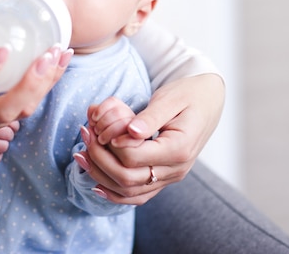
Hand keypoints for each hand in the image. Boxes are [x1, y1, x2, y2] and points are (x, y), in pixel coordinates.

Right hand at [0, 15, 72, 144]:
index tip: (4, 49)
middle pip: (7, 108)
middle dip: (30, 83)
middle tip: (48, 54)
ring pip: (24, 109)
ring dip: (46, 82)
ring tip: (59, 53)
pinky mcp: (9, 120)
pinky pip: (33, 104)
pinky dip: (49, 83)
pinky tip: (61, 61)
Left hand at [80, 74, 223, 204]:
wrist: (208, 101)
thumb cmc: (188, 94)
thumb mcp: (170, 99)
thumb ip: (150, 117)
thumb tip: (129, 131)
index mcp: (179, 149)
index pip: (133, 157)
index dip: (109, 145)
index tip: (95, 126)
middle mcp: (176, 169)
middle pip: (127, 178)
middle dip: (99, 160)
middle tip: (84, 135)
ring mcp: (170, 177)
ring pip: (129, 191)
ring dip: (101, 176)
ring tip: (81, 155)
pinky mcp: (164, 178)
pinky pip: (138, 195)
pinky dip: (115, 192)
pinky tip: (96, 183)